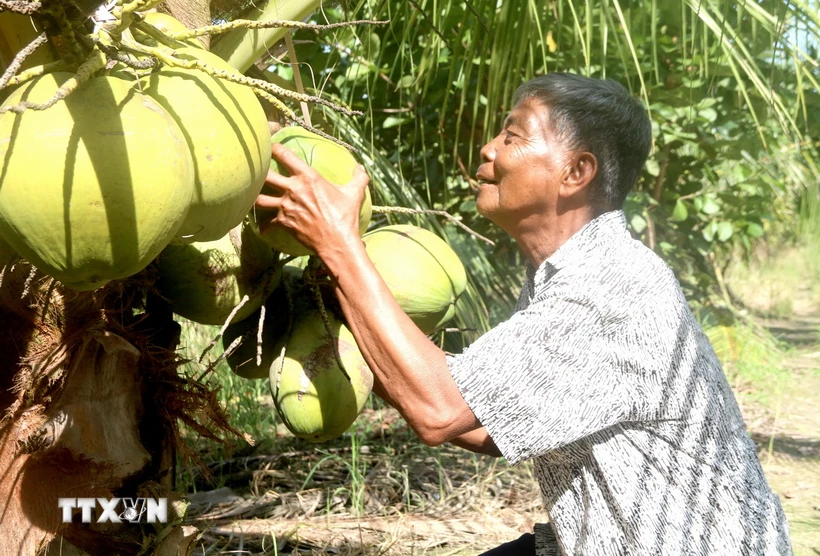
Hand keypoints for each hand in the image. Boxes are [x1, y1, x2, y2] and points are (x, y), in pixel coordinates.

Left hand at [254, 143, 369, 256]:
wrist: (337, 242)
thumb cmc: (345, 216)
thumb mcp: (354, 193)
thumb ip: (358, 177)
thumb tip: (361, 167)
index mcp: (308, 177)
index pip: (285, 155)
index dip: (274, 148)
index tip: (270, 146)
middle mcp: (293, 189)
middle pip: (265, 175)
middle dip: (257, 171)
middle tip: (253, 169)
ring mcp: (285, 206)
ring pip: (259, 198)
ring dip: (254, 196)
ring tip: (250, 195)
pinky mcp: (283, 222)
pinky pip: (266, 222)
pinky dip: (263, 225)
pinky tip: (263, 227)